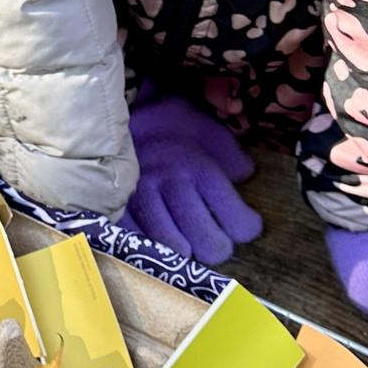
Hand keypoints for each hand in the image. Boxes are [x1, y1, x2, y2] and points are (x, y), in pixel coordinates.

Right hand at [121, 93, 261, 267]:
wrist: (121, 115)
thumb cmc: (171, 126)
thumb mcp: (209, 131)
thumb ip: (232, 157)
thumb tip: (247, 176)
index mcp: (201, 169)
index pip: (238, 223)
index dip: (246, 228)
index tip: (244, 223)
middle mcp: (174, 186)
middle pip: (210, 246)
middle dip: (218, 246)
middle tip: (215, 235)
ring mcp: (144, 200)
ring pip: (177, 251)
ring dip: (188, 250)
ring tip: (189, 239)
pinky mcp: (120, 208)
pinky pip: (144, 245)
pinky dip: (156, 247)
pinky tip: (162, 237)